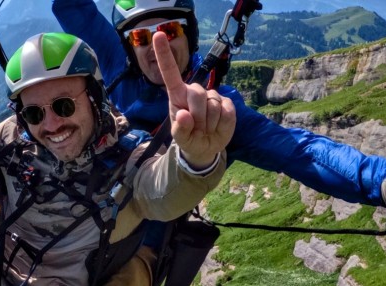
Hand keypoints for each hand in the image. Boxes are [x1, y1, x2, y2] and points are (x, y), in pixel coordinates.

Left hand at [153, 31, 235, 169]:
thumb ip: (180, 130)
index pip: (170, 73)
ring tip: (205, 128)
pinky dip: (222, 124)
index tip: (158, 35)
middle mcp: (194, 93)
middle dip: (197, 115)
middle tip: (197, 128)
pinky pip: (226, 111)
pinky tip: (217, 126)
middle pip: (196, 93)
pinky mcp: (227, 103)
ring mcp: (212, 96)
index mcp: (177, 96)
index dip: (164, 55)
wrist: (205, 148)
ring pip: (212, 104)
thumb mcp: (180, 139)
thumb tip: (185, 115)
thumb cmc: (188, 138)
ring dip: (209, 122)